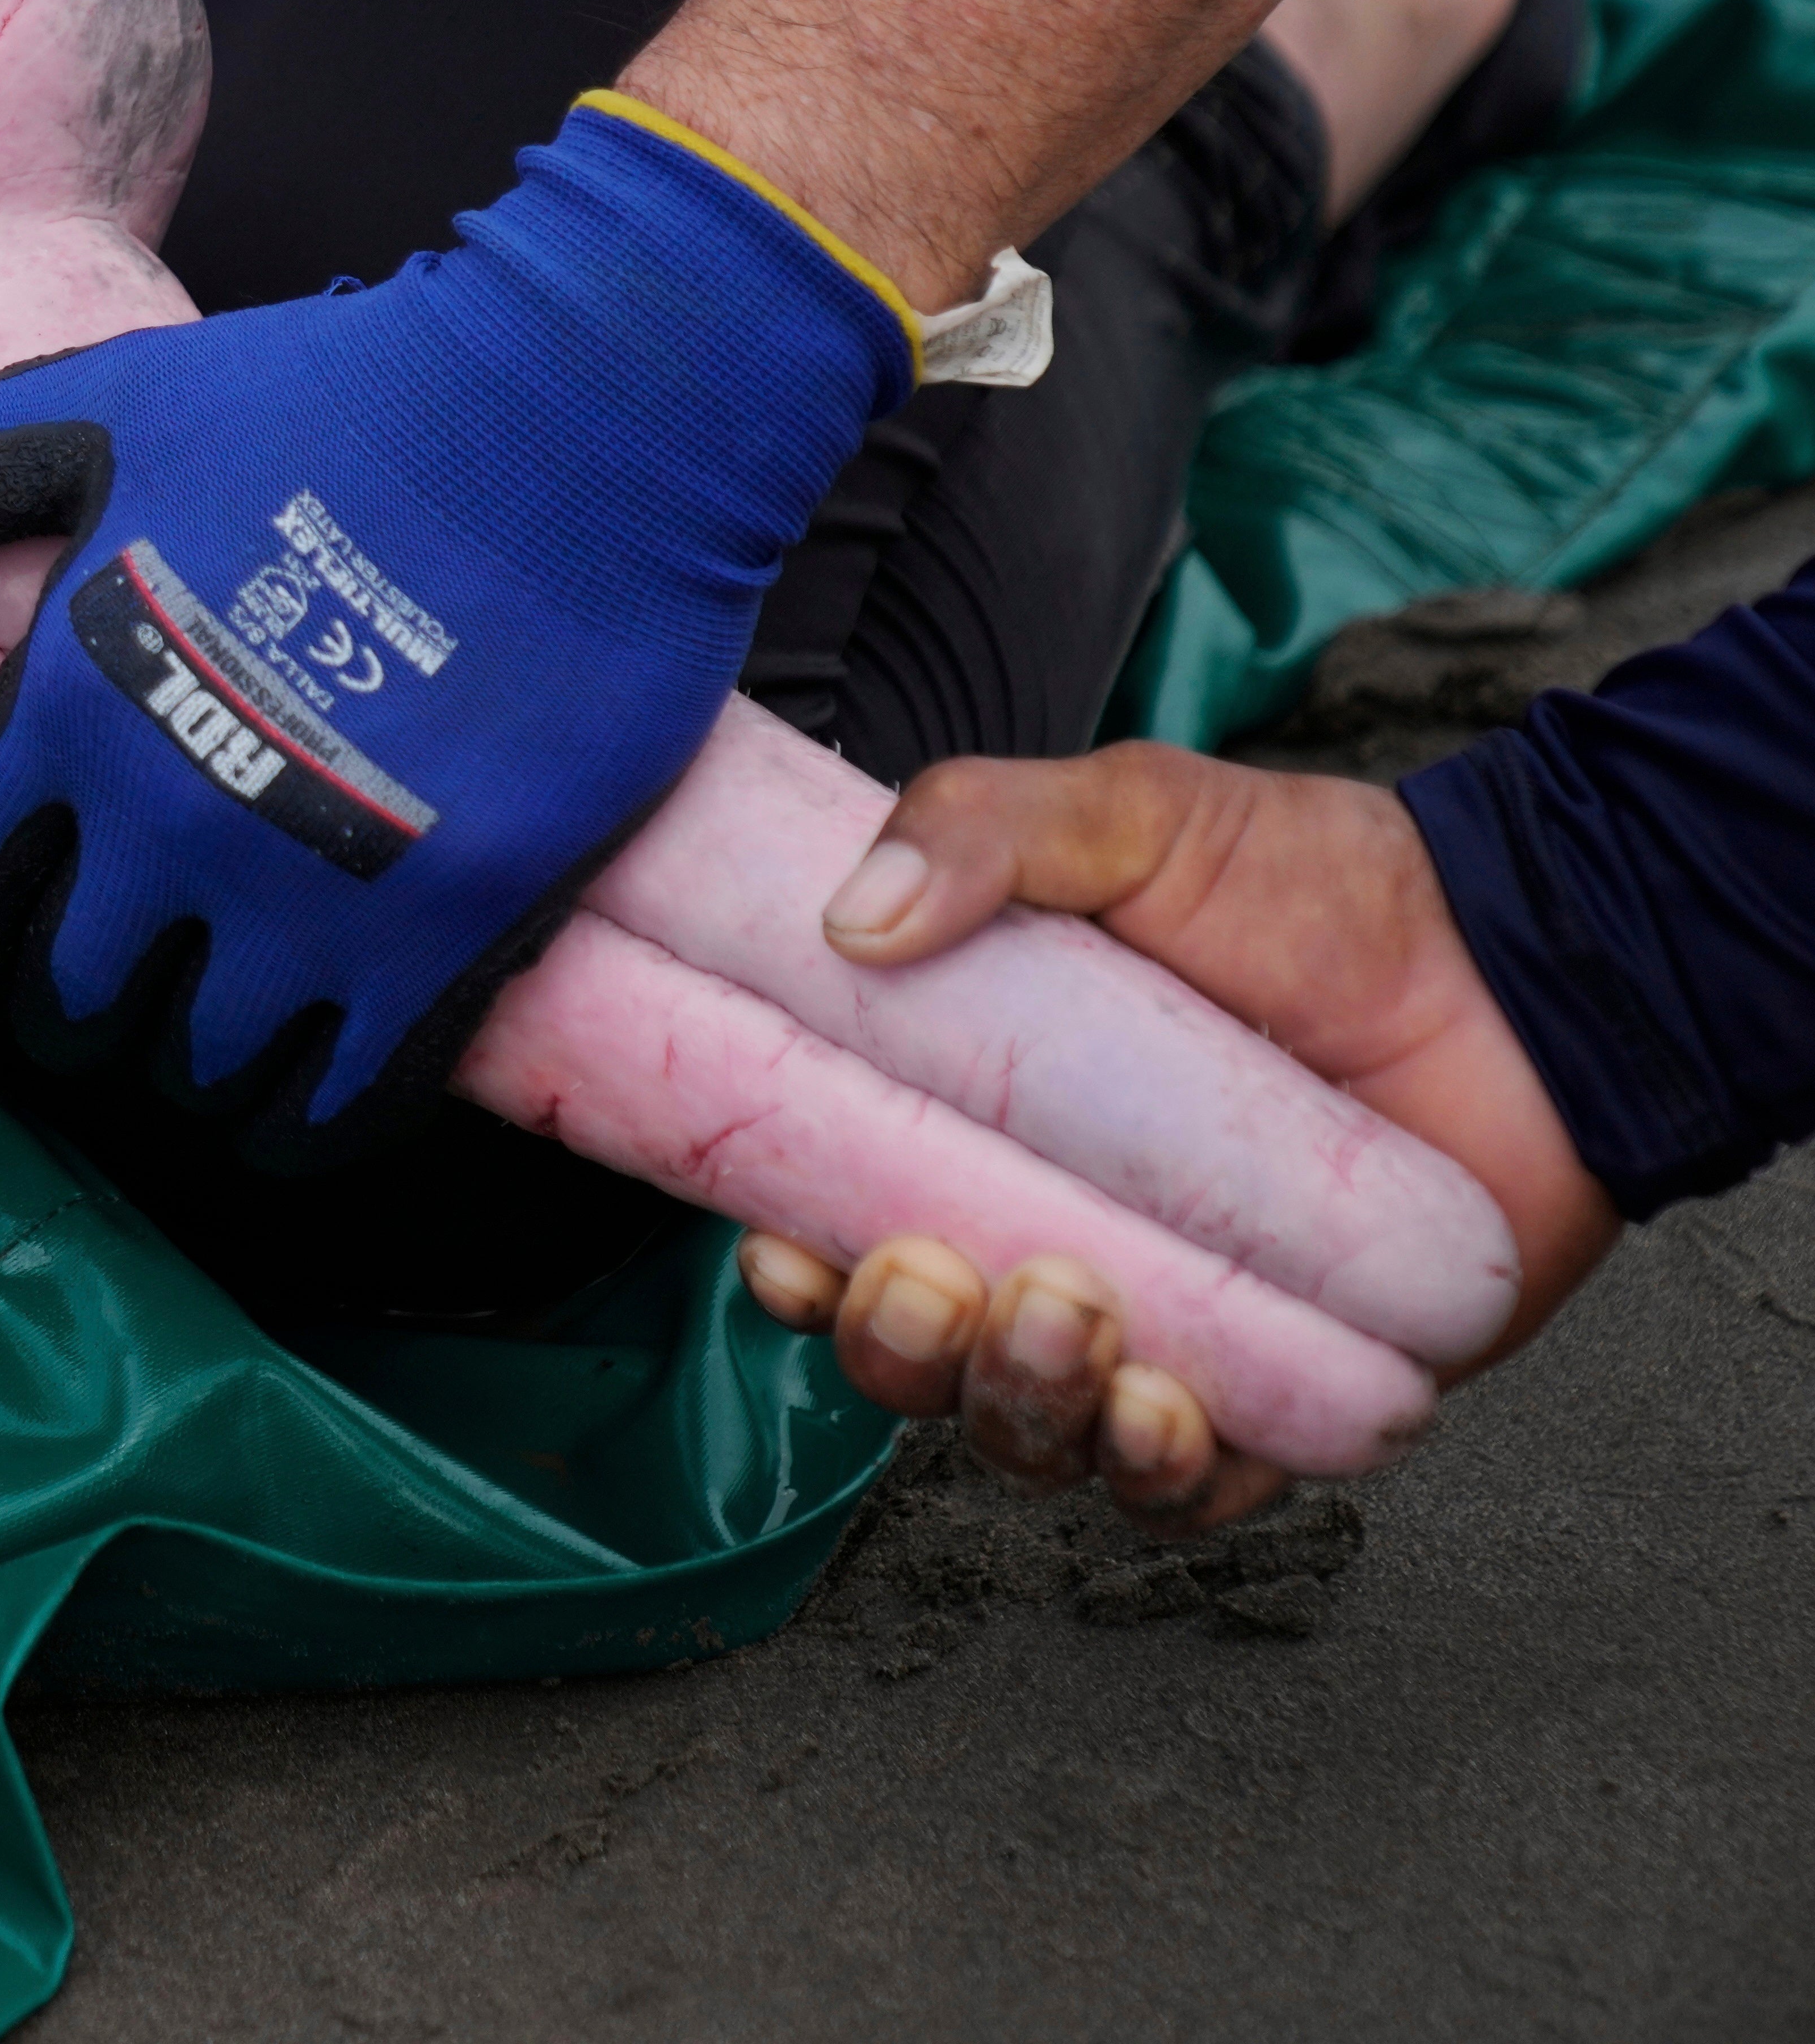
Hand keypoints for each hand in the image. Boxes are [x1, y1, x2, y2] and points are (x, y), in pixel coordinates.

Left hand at [0, 97, 912, 1159]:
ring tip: (202, 1024)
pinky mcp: (451, 934)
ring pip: (195, 1071)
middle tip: (101, 984)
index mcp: (67, 711)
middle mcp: (169, 823)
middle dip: (67, 1006)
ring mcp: (312, 892)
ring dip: (184, 1063)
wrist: (580, 407)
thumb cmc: (331, 400)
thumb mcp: (91, 414)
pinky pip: (337, 1106)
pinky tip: (292, 1100)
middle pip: (66, 1007)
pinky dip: (299, 1125)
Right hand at [736, 743, 1622, 1519]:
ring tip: (1069, 1318)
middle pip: (918, 1361)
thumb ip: (978, 826)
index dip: (797, 1271)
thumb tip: (851, 916)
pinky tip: (1166, 1415)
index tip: (788, 1254)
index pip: (842, 1232)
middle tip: (935, 1277)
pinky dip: (1157, 1476)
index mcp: (982, 1131)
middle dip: (899, 1350)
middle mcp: (1052, 1244)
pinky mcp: (1285, 1399)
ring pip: (1034, 1439)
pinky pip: (1189, 1494)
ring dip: (1019, 1406)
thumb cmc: (1318, 889)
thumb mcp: (1132, 816)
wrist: (1522, 970)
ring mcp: (1167, 1333)